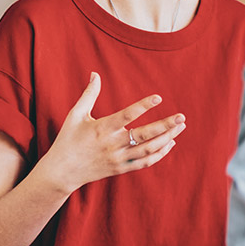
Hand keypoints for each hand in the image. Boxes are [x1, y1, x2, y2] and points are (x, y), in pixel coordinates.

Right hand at [38, 72, 184, 192]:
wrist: (62, 172)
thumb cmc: (67, 140)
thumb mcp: (75, 115)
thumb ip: (89, 94)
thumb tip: (95, 74)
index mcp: (102, 128)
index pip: (127, 115)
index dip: (143, 105)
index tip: (158, 97)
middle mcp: (112, 144)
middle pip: (144, 135)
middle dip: (165, 126)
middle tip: (181, 117)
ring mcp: (118, 158)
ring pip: (148, 149)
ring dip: (167, 138)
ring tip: (180, 128)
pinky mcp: (121, 169)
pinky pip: (144, 163)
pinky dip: (159, 154)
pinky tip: (169, 144)